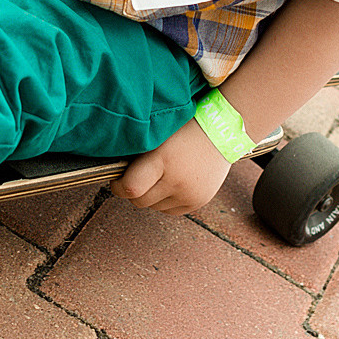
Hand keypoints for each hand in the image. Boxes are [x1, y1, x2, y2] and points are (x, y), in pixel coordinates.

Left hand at [110, 118, 234, 216]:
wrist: (222, 131)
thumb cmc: (184, 128)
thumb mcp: (158, 136)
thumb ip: (137, 155)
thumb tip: (116, 173)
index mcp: (163, 160)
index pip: (130, 188)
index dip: (118, 187)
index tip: (117, 180)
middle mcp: (177, 181)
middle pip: (140, 201)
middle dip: (134, 191)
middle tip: (137, 176)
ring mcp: (189, 194)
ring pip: (154, 207)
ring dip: (151, 196)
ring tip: (160, 176)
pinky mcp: (197, 202)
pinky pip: (170, 210)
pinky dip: (166, 200)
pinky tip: (172, 183)